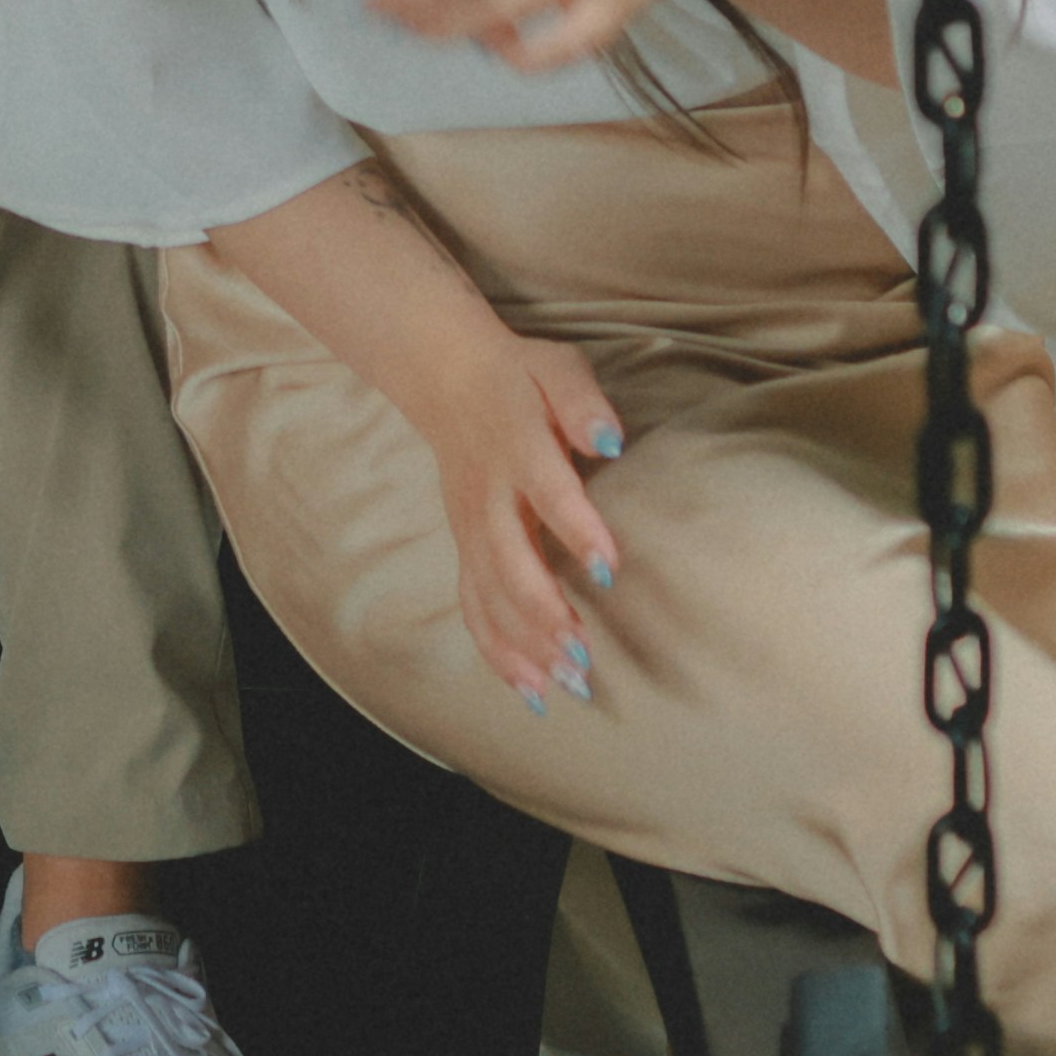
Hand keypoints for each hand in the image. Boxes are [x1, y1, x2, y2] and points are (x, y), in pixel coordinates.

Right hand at [415, 323, 632, 705]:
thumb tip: (611, 440)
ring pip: (488, 594)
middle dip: (543, 613)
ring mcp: (470, 526)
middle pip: (509, 561)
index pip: (547, 491)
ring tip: (565, 683)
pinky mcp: (464, 546)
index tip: (609, 571)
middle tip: (583, 655)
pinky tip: (530, 688)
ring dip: (524, 642)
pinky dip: (496, 650)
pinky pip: (472, 604)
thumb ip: (583, 402)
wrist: (444, 376)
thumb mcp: (555, 367)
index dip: (576, 530)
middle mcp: (488, 495)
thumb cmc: (518, 376)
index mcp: (516, 446)